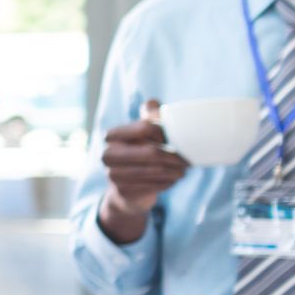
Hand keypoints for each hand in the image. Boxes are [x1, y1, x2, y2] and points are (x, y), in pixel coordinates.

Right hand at [97, 100, 189, 243]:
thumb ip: (150, 115)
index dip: (163, 132)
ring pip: (156, 170)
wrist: (126, 190)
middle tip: (186, 160)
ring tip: (183, 170)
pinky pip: (155, 185)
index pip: (145, 127)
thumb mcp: (143, 133)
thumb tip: (153, 103)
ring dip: (175, 171)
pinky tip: (172, 179)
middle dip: (174, 156)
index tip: (172, 138)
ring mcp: (113, 174)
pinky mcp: (123, 191)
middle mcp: (108, 154)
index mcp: (112, 136)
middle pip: (152, 152)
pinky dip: (168, 182)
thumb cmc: (139, 154)